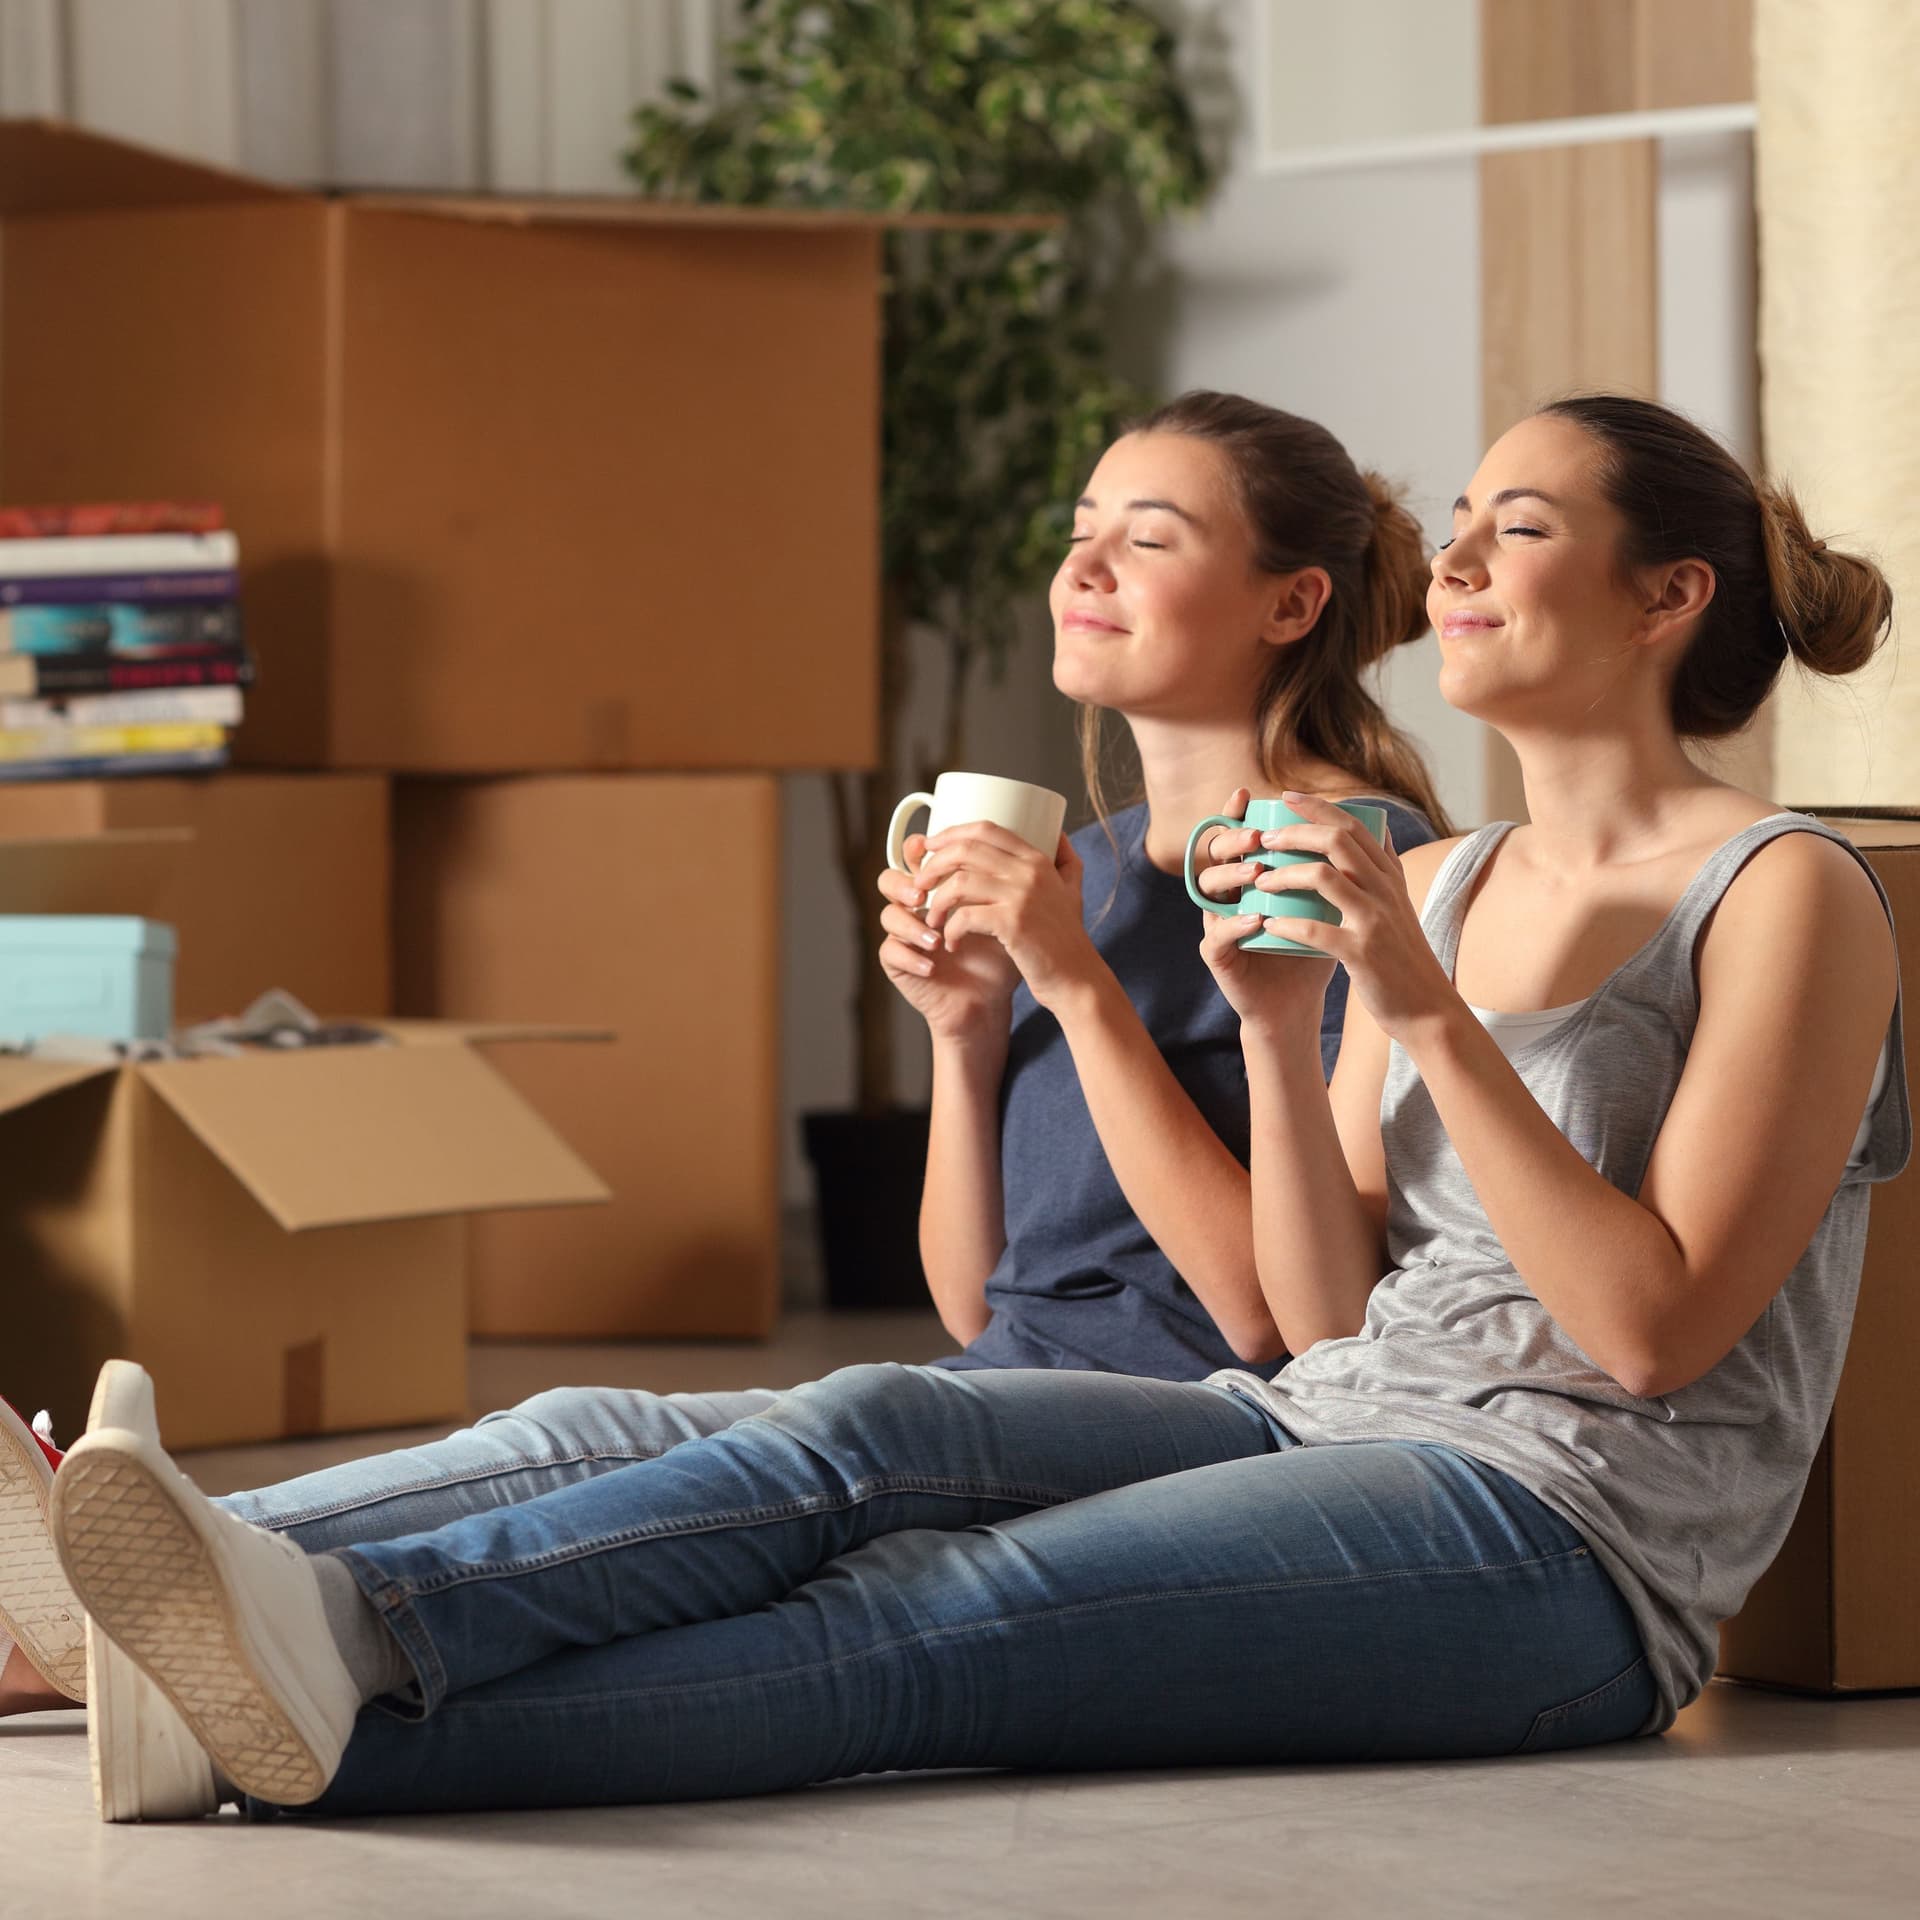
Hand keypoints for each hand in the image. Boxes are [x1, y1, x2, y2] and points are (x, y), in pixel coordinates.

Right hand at [877, 834, 1019, 1042]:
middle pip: (893, 878)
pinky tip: (931, 964)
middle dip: (908, 882)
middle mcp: (918, 906)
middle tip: (924, 893)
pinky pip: (891, 952)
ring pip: (889, 914)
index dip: (921, 847)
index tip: (932, 845)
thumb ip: (1033, 875)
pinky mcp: (899, 963)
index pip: (920, 856)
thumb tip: (1060, 834)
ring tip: (935, 937)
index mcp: (941, 886)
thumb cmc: (1005, 955)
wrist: (992, 1000)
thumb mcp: (1021, 912)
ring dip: (909, 922)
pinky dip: (910, 956)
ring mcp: (905, 934)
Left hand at [912, 822, 1097, 1013]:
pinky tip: (951, 943)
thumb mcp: (1072, 891)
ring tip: (931, 920)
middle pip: (966, 850)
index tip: (929, 846)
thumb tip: (1058, 833)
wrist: (1076, 979)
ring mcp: (1022, 896)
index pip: (986, 829)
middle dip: (934, 864)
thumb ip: (1066, 861)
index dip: (951, 833)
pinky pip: (964, 916)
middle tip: (919, 884)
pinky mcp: (1012, 923)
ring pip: (959, 882)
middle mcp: (1030, 872)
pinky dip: (950, 930)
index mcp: (1037, 860)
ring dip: (936, 902)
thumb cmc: (1066, 939)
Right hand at [1194, 787, 1337, 1031]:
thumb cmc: (1313, 949)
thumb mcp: (1331, 903)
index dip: (1238, 812)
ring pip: (1208, 886)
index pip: (1238, 834)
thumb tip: (1380, 828)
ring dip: (1232, 875)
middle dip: (1233, 837)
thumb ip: (1342, 867)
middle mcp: (1229, 892)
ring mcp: (1218, 921)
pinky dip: (1235, 924)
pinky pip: (1216, 933)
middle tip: (1258, 835)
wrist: (1297, 1004)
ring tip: (1258, 872)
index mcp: (1252, 874)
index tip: (1250, 793)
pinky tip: (1257, 920)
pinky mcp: (1216, 954)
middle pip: (1215, 852)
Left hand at [1239, 791, 1456, 1042]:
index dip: (1319, 807)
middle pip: (1337, 840)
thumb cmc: (1404, 957)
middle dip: (1295, 832)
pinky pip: (1316, 930)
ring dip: (1284, 874)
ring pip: (1324, 877)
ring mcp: (1374, 921)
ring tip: (1260, 880)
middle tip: (1265, 838)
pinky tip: (1267, 925)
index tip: (1288, 797)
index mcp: (1390, 877)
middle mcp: (1384, 891)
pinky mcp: (1362, 954)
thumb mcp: (1402, 905)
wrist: (1427, 1008)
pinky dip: (1287, 925)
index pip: (1354, 826)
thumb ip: (1387, 869)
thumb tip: (1380, 830)